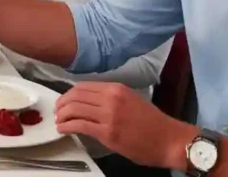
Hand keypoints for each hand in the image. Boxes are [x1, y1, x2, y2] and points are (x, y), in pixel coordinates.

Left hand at [54, 82, 197, 169]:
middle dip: (61, 104)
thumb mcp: (131, 100)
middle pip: (75, 96)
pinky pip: (79, 125)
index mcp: (116, 89)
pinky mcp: (107, 133)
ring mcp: (108, 115)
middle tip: (57, 111)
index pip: (83, 87)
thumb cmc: (153, 123)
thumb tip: (88, 101)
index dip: (68, 94)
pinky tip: (63, 129)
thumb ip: (110, 98)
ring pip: (74, 109)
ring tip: (59, 121)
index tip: (63, 101)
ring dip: (62, 115)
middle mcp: (110, 98)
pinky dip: (67, 126)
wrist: (170, 140)